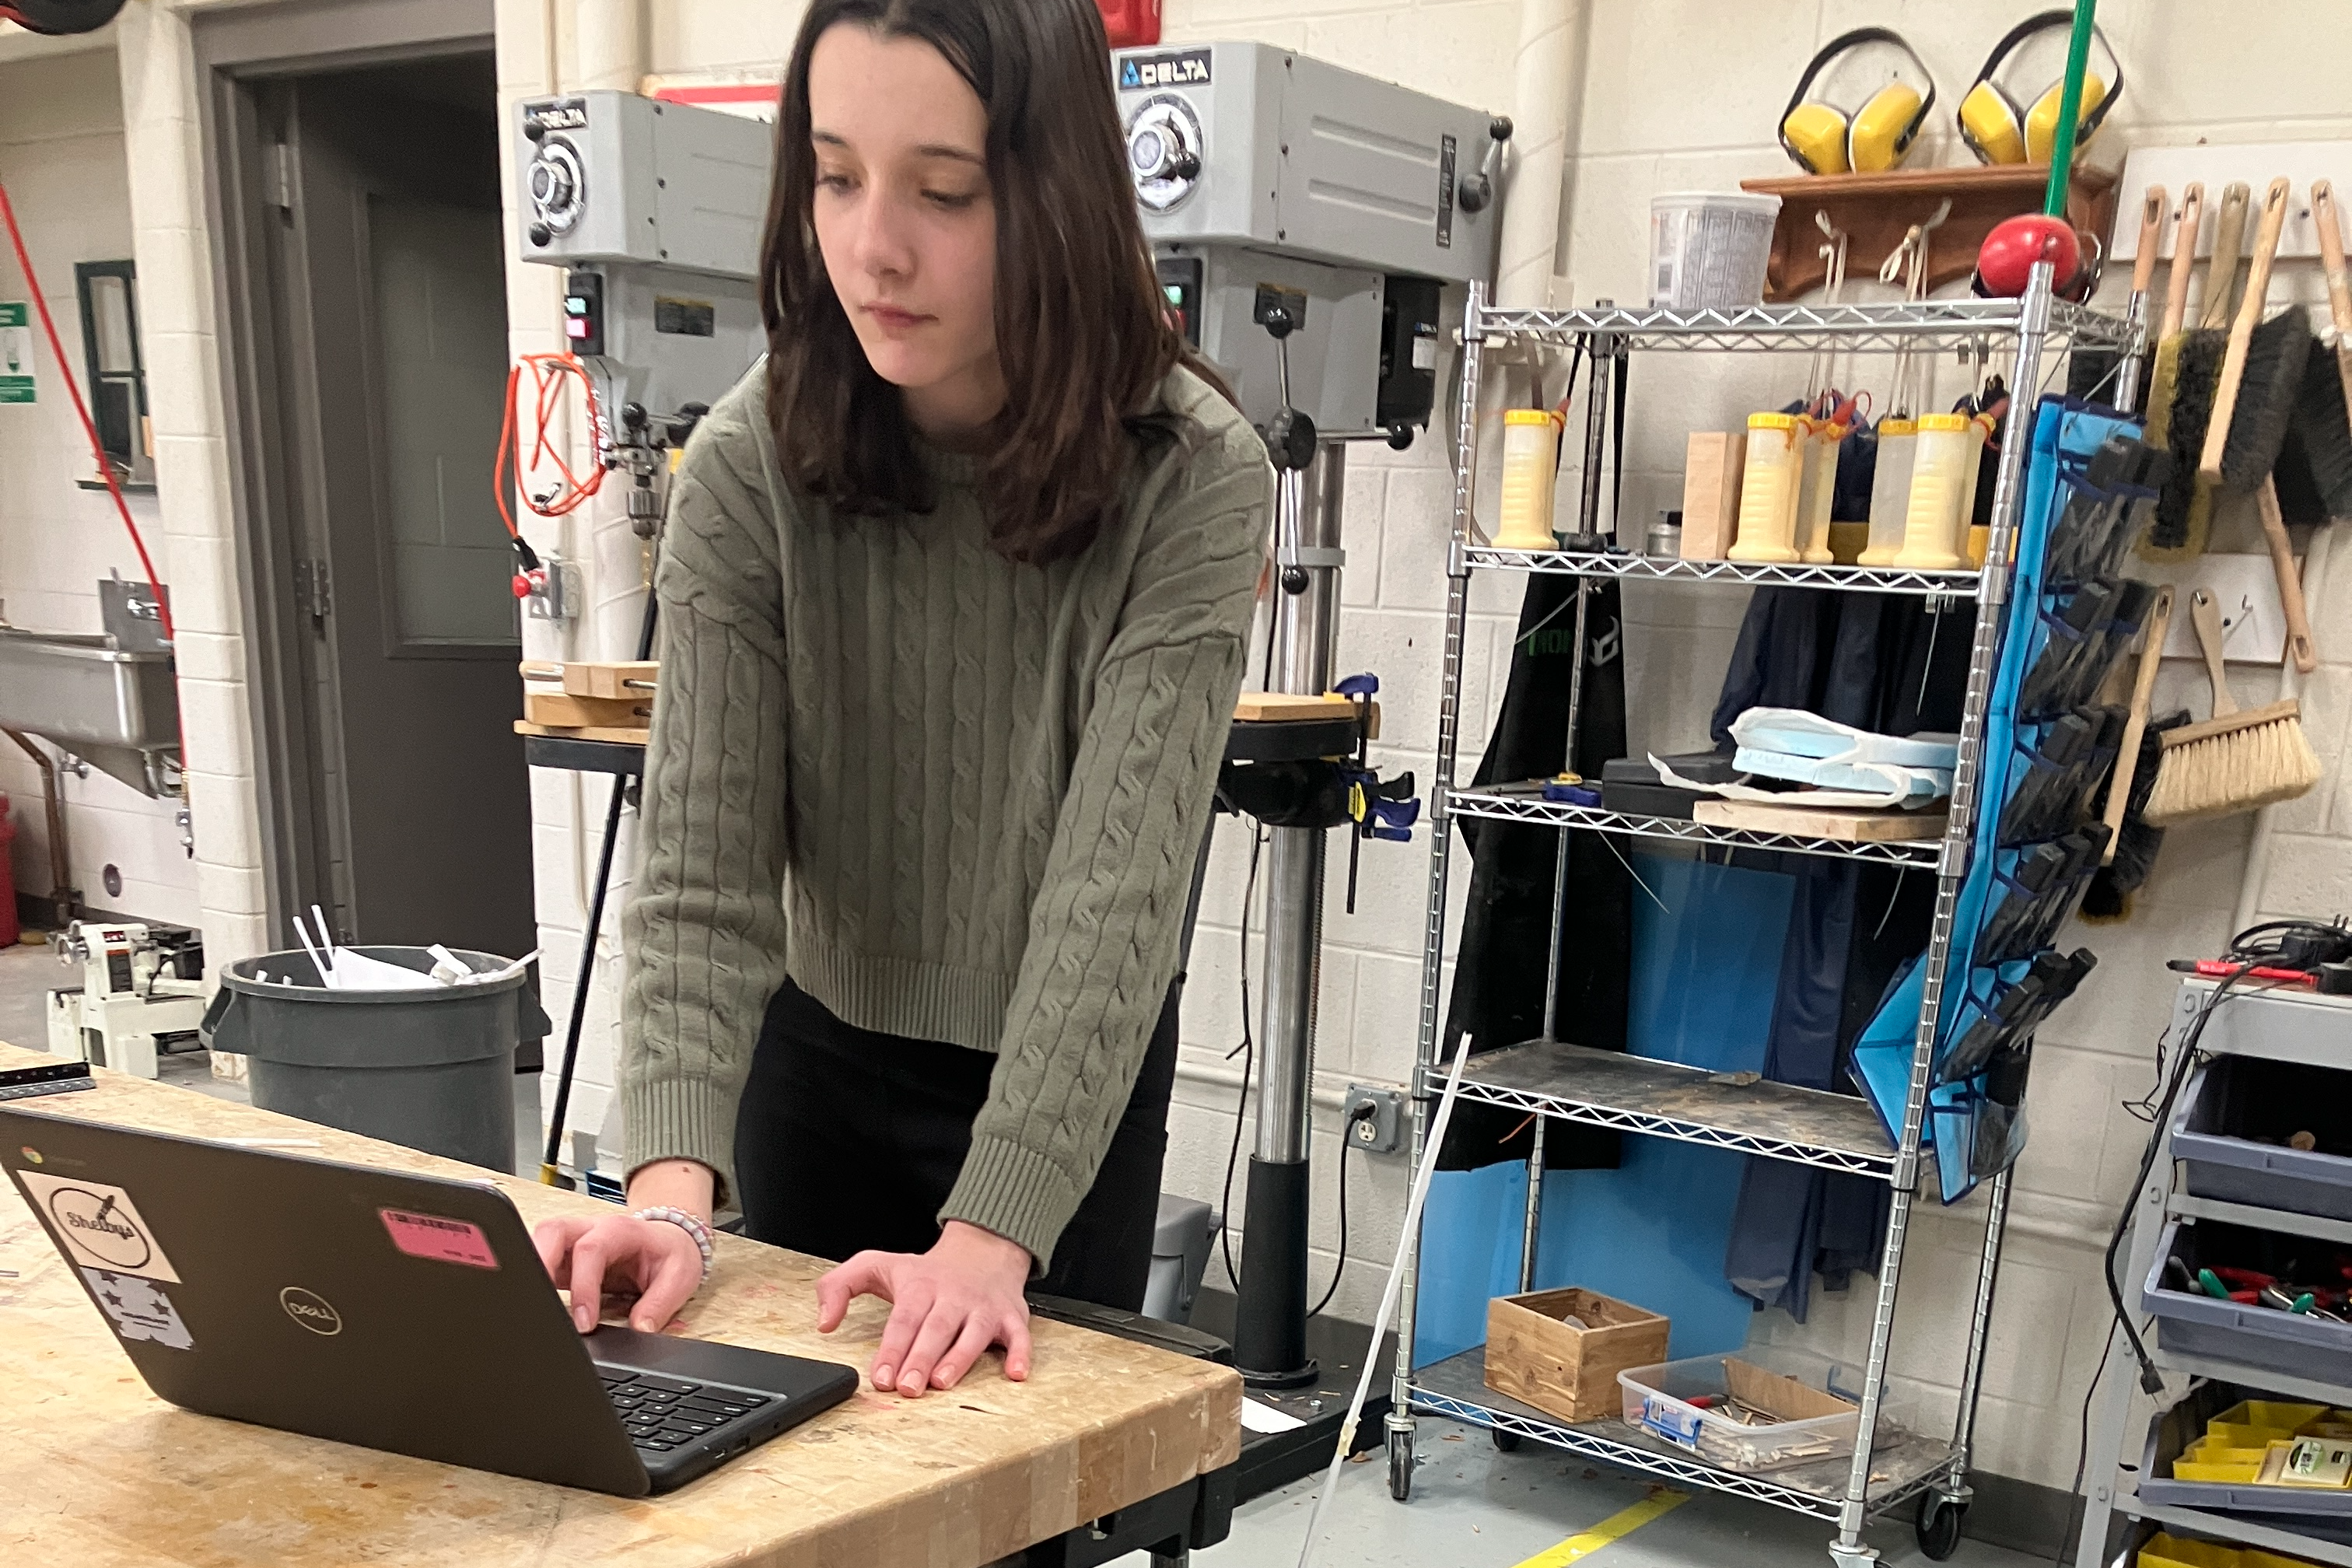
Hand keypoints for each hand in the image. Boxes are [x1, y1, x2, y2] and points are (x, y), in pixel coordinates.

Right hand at [533, 1213, 705, 1333]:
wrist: (671, 1240)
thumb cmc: (671, 1253)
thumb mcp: (680, 1277)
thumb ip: (660, 1303)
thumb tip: (640, 1328)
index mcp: (621, 1230)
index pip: (590, 1251)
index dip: (582, 1286)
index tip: (584, 1322)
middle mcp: (593, 1229)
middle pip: (553, 1230)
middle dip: (540, 1261)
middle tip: (537, 1302)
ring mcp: (575, 1240)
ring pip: (541, 1239)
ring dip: (531, 1266)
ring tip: (529, 1302)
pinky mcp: (565, 1257)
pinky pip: (542, 1259)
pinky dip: (534, 1276)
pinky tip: (532, 1299)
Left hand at [815, 1221, 1032, 1395]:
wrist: (984, 1248)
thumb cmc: (927, 1271)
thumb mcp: (877, 1264)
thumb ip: (839, 1286)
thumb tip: (824, 1322)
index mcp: (920, 1286)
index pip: (903, 1319)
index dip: (892, 1348)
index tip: (881, 1376)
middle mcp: (953, 1297)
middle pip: (936, 1328)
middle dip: (921, 1357)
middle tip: (908, 1387)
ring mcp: (984, 1308)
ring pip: (974, 1332)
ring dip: (960, 1358)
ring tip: (942, 1382)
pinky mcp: (1012, 1317)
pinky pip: (1020, 1336)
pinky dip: (1021, 1354)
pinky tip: (1016, 1374)